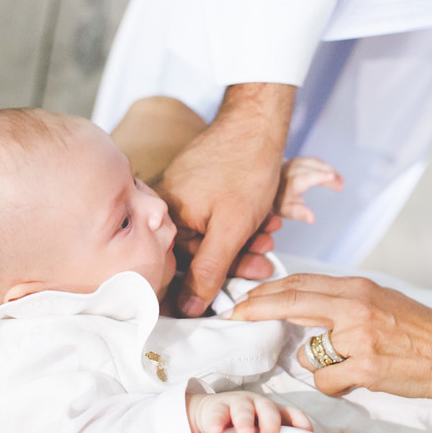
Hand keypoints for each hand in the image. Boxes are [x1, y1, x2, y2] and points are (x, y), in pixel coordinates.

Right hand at [158, 83, 294, 316]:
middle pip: (195, 253)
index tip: (226, 297)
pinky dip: (237, 223)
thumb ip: (208, 271)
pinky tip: (262, 220)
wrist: (258, 122)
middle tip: (263, 262)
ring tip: (268, 235)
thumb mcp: (231, 229)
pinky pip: (212, 216)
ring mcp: (179, 193)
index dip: (204, 286)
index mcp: (164, 216)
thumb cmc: (245, 168)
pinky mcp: (195, 185)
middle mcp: (164, 205)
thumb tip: (188, 310)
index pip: (174, 269)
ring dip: (241, 242)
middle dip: (234, 260)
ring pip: (209, 235)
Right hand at [187, 390, 310, 432]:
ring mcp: (239, 404)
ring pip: (244, 409)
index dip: (301, 425)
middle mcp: (259, 406)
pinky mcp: (218, 407)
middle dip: (271, 423)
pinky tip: (216, 431)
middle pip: (269, 410)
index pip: (294, 414)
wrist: (209, 414)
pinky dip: (218, 421)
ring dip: (245, 420)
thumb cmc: (243, 429)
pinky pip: (218, 413)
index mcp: (275, 412)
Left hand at [229, 274, 431, 401]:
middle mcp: (354, 307)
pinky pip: (325, 380)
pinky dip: (334, 385)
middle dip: (256, 309)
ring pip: (307, 354)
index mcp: (358, 288)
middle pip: (290, 303)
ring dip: (316, 364)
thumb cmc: (422, 331)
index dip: (267, 291)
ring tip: (348, 364)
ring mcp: (358, 338)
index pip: (300, 283)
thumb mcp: (382, 300)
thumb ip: (345, 302)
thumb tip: (306, 307)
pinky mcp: (365, 368)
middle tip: (234, 316)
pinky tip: (357, 380)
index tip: (245, 299)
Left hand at [275, 157, 342, 223]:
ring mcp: (294, 162)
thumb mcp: (285, 210)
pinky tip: (333, 175)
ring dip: (329, 170)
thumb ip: (299, 213)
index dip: (319, 177)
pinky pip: (314, 161)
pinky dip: (325, 167)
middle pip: (313, 168)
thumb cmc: (277, 200)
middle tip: (341, 185)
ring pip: (315, 162)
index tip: (332, 176)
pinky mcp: (298, 159)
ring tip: (340, 181)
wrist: (264, 185)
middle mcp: (291, 169)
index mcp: (289, 182)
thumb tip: (312, 219)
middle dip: (329, 175)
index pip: (305, 177)